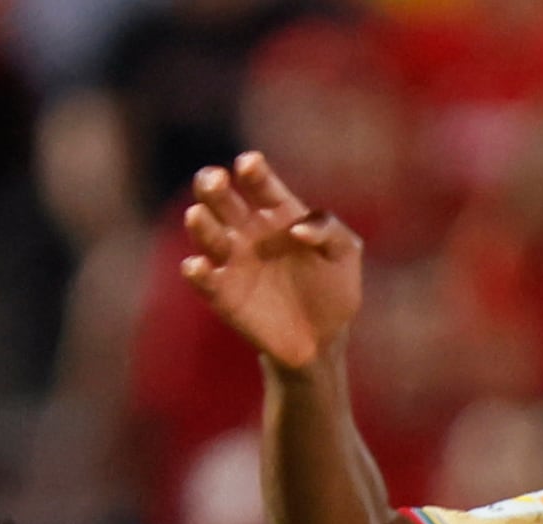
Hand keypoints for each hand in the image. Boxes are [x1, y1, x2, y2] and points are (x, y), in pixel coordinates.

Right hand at [181, 152, 362, 371]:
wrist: (322, 339)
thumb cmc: (334, 288)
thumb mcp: (346, 253)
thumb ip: (329, 230)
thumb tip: (298, 228)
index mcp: (278, 211)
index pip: (260, 184)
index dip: (253, 172)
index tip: (248, 165)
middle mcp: (249, 231)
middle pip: (223, 200)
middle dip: (213, 186)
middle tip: (215, 180)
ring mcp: (232, 261)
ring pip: (207, 234)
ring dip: (200, 224)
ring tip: (197, 215)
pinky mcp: (222, 294)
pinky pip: (203, 279)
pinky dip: (196, 272)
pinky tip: (196, 265)